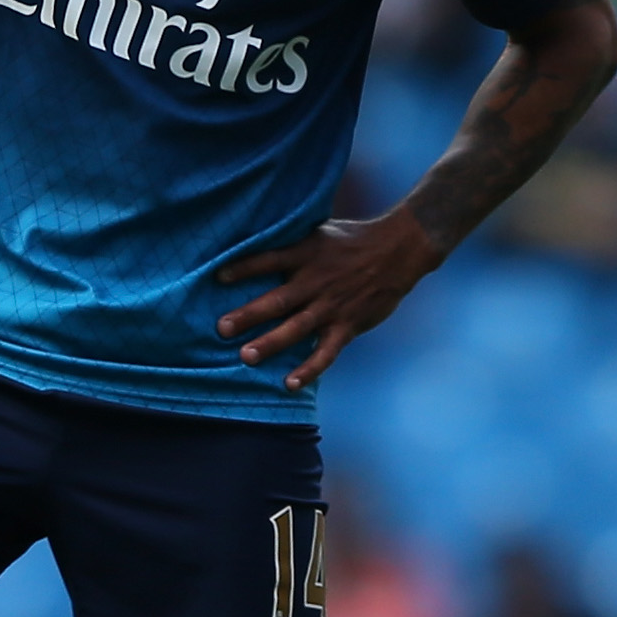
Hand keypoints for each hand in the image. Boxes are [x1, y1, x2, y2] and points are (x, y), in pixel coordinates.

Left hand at [216, 207, 441, 389]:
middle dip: (248, 315)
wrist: (398, 250)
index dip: (244, 268)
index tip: (218, 278)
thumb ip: (292, 244)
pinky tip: (289, 384)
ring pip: (296, 328)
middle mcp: (315, 282)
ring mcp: (331, 306)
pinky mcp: (347, 326)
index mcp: (306, 255)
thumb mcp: (320, 232)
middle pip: (277, 300)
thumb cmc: (354, 241)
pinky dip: (309, 369)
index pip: (269, 260)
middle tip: (222, 328)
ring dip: (270, 343)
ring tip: (245, 357)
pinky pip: (325, 352)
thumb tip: (259, 241)